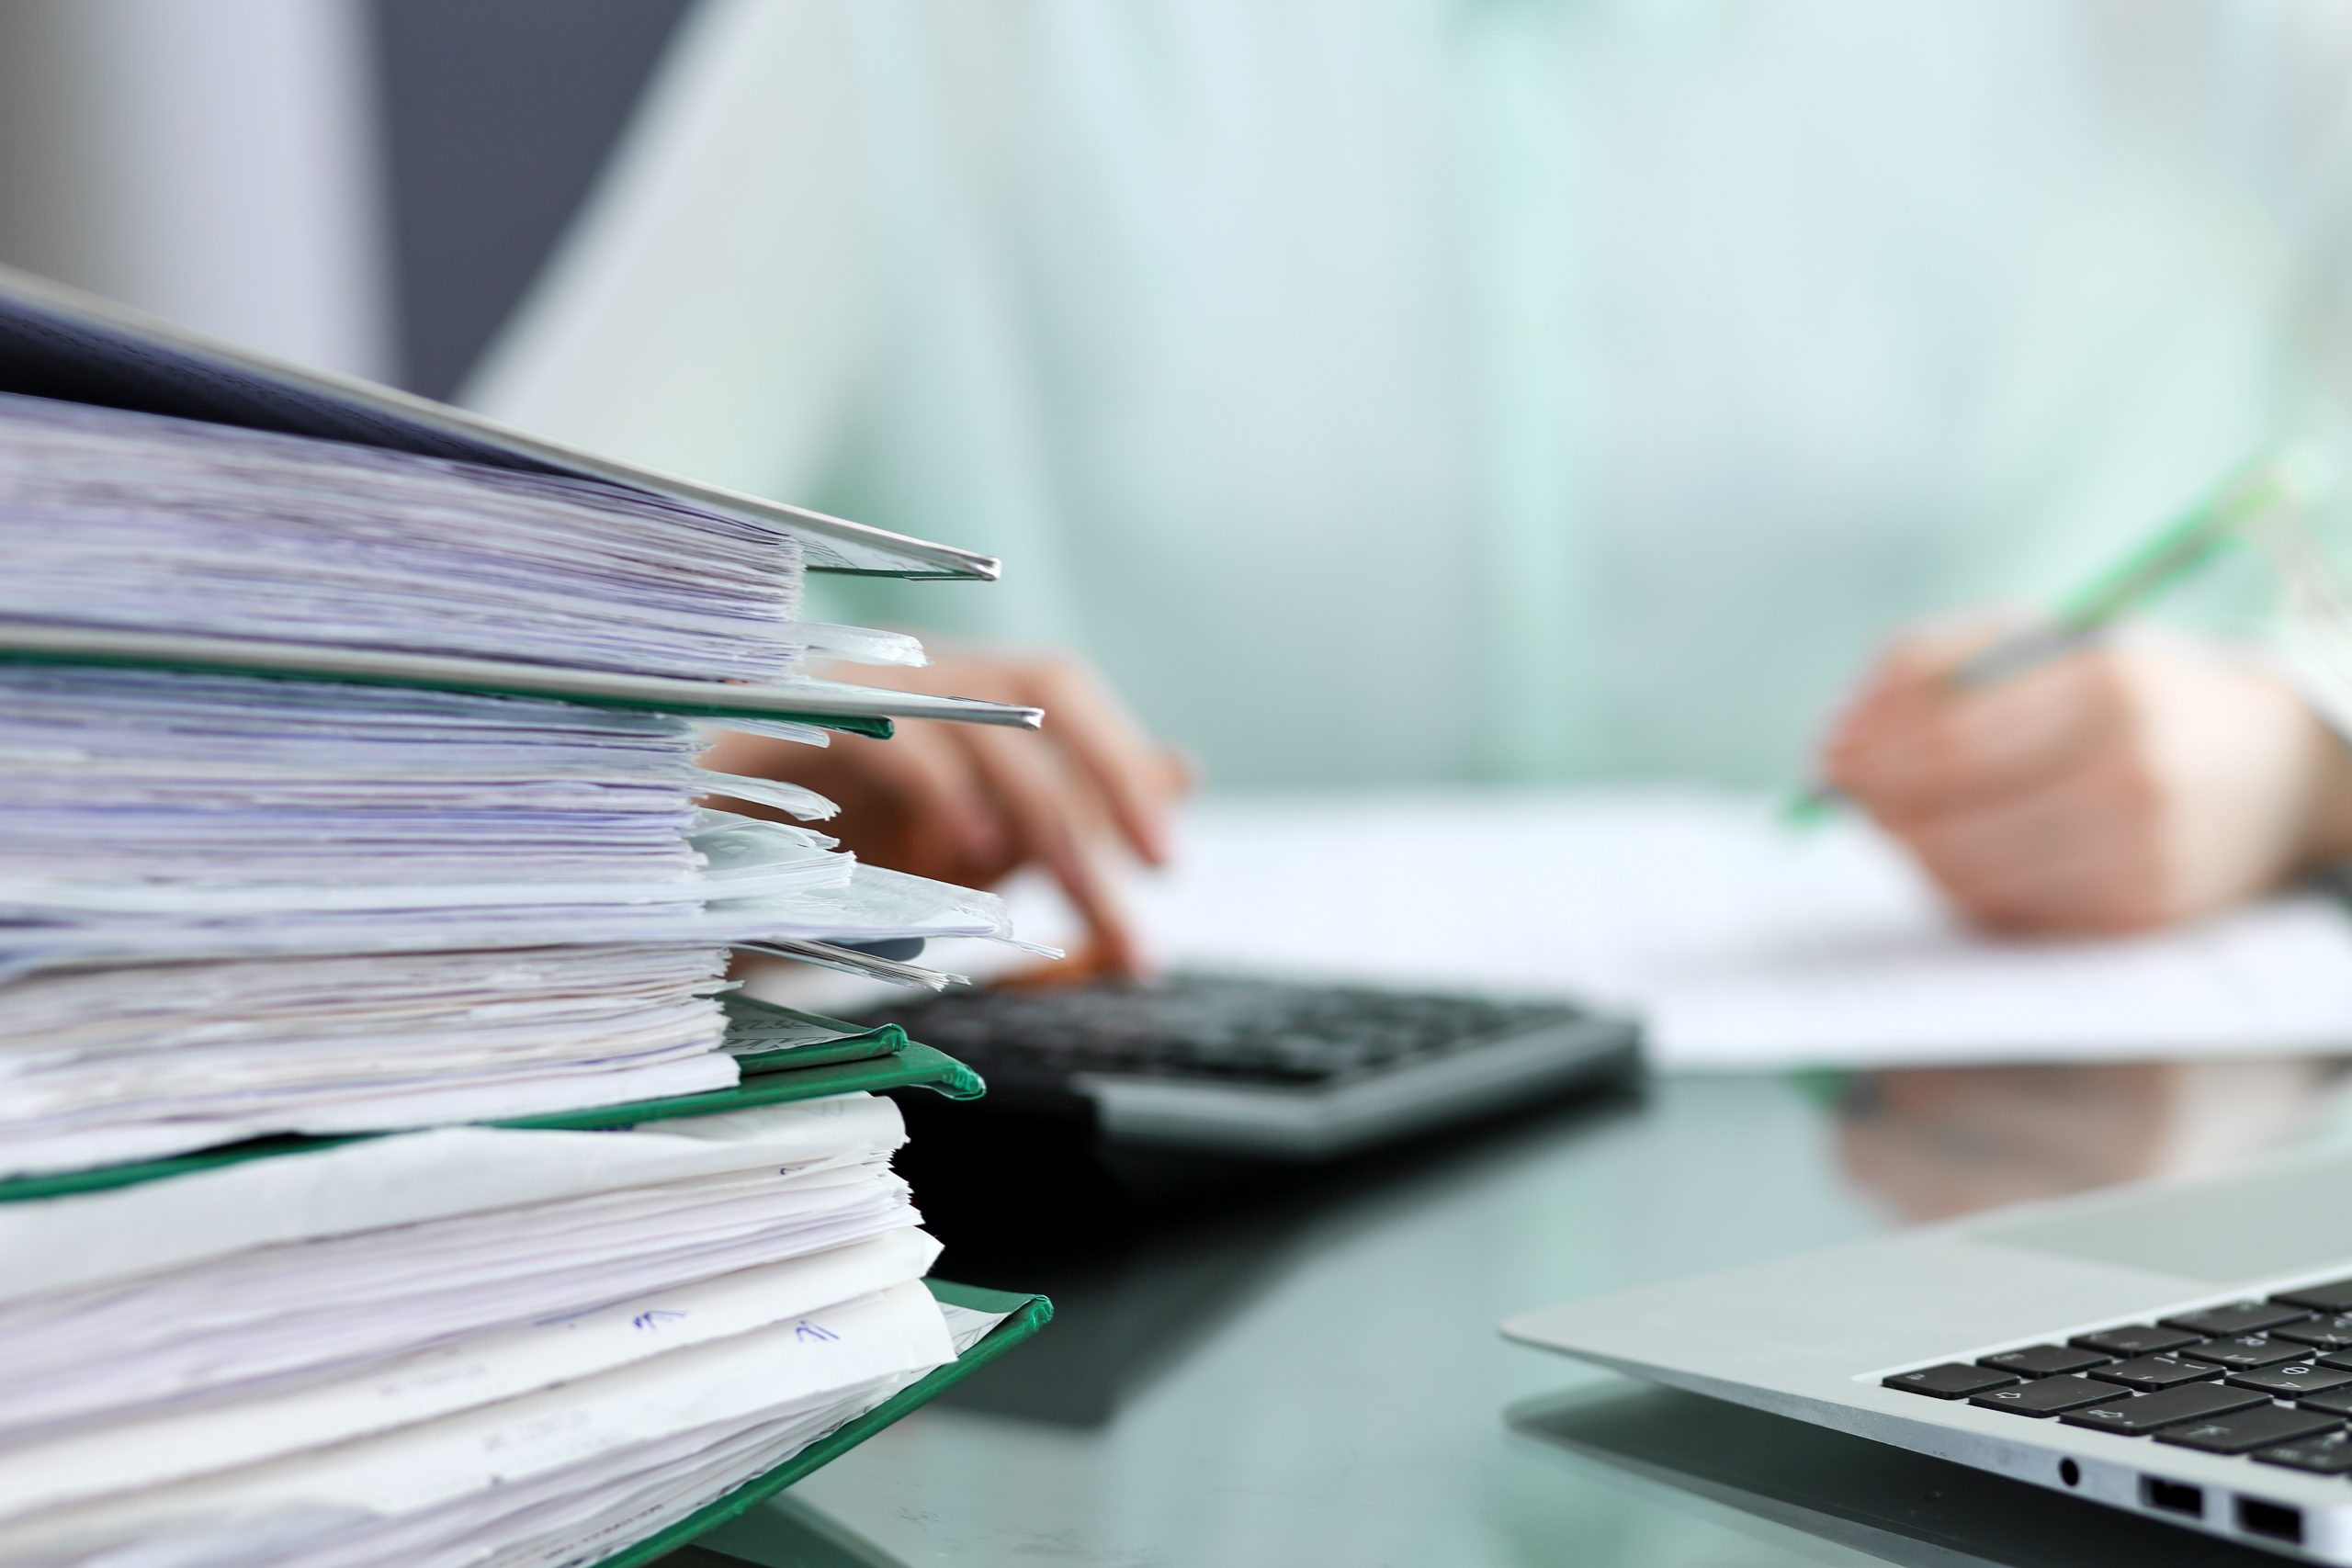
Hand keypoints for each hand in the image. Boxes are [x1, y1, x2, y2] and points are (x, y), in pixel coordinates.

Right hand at [704, 644, 1191, 975]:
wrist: (650, 888)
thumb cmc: (795, 867)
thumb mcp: (948, 858)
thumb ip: (1052, 820)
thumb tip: (1178, 772)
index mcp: (932, 695)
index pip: (1053, 688)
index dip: (1120, 761)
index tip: (1166, 864)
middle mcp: (887, 672)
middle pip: (1029, 695)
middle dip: (1102, 806)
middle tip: (1138, 917)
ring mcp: (824, 689)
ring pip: (966, 715)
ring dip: (1042, 820)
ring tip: (1080, 910)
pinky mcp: (764, 725)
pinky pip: (871, 731)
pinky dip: (936, 789)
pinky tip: (969, 855)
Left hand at [1821, 615, 2351, 933]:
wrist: (2270, 769)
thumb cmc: (2126, 690)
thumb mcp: (2039, 639)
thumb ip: (1925, 665)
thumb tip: (1836, 739)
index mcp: (2107, 689)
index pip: (1948, 741)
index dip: (1870, 756)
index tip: (1829, 759)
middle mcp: (2131, 779)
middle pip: (1945, 823)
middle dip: (1881, 811)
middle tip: (1858, 791)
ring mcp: (2139, 859)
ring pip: (1963, 879)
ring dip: (1914, 850)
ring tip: (1916, 813)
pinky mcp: (2133, 921)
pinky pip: (2004, 914)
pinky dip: (1965, 884)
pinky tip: (1972, 847)